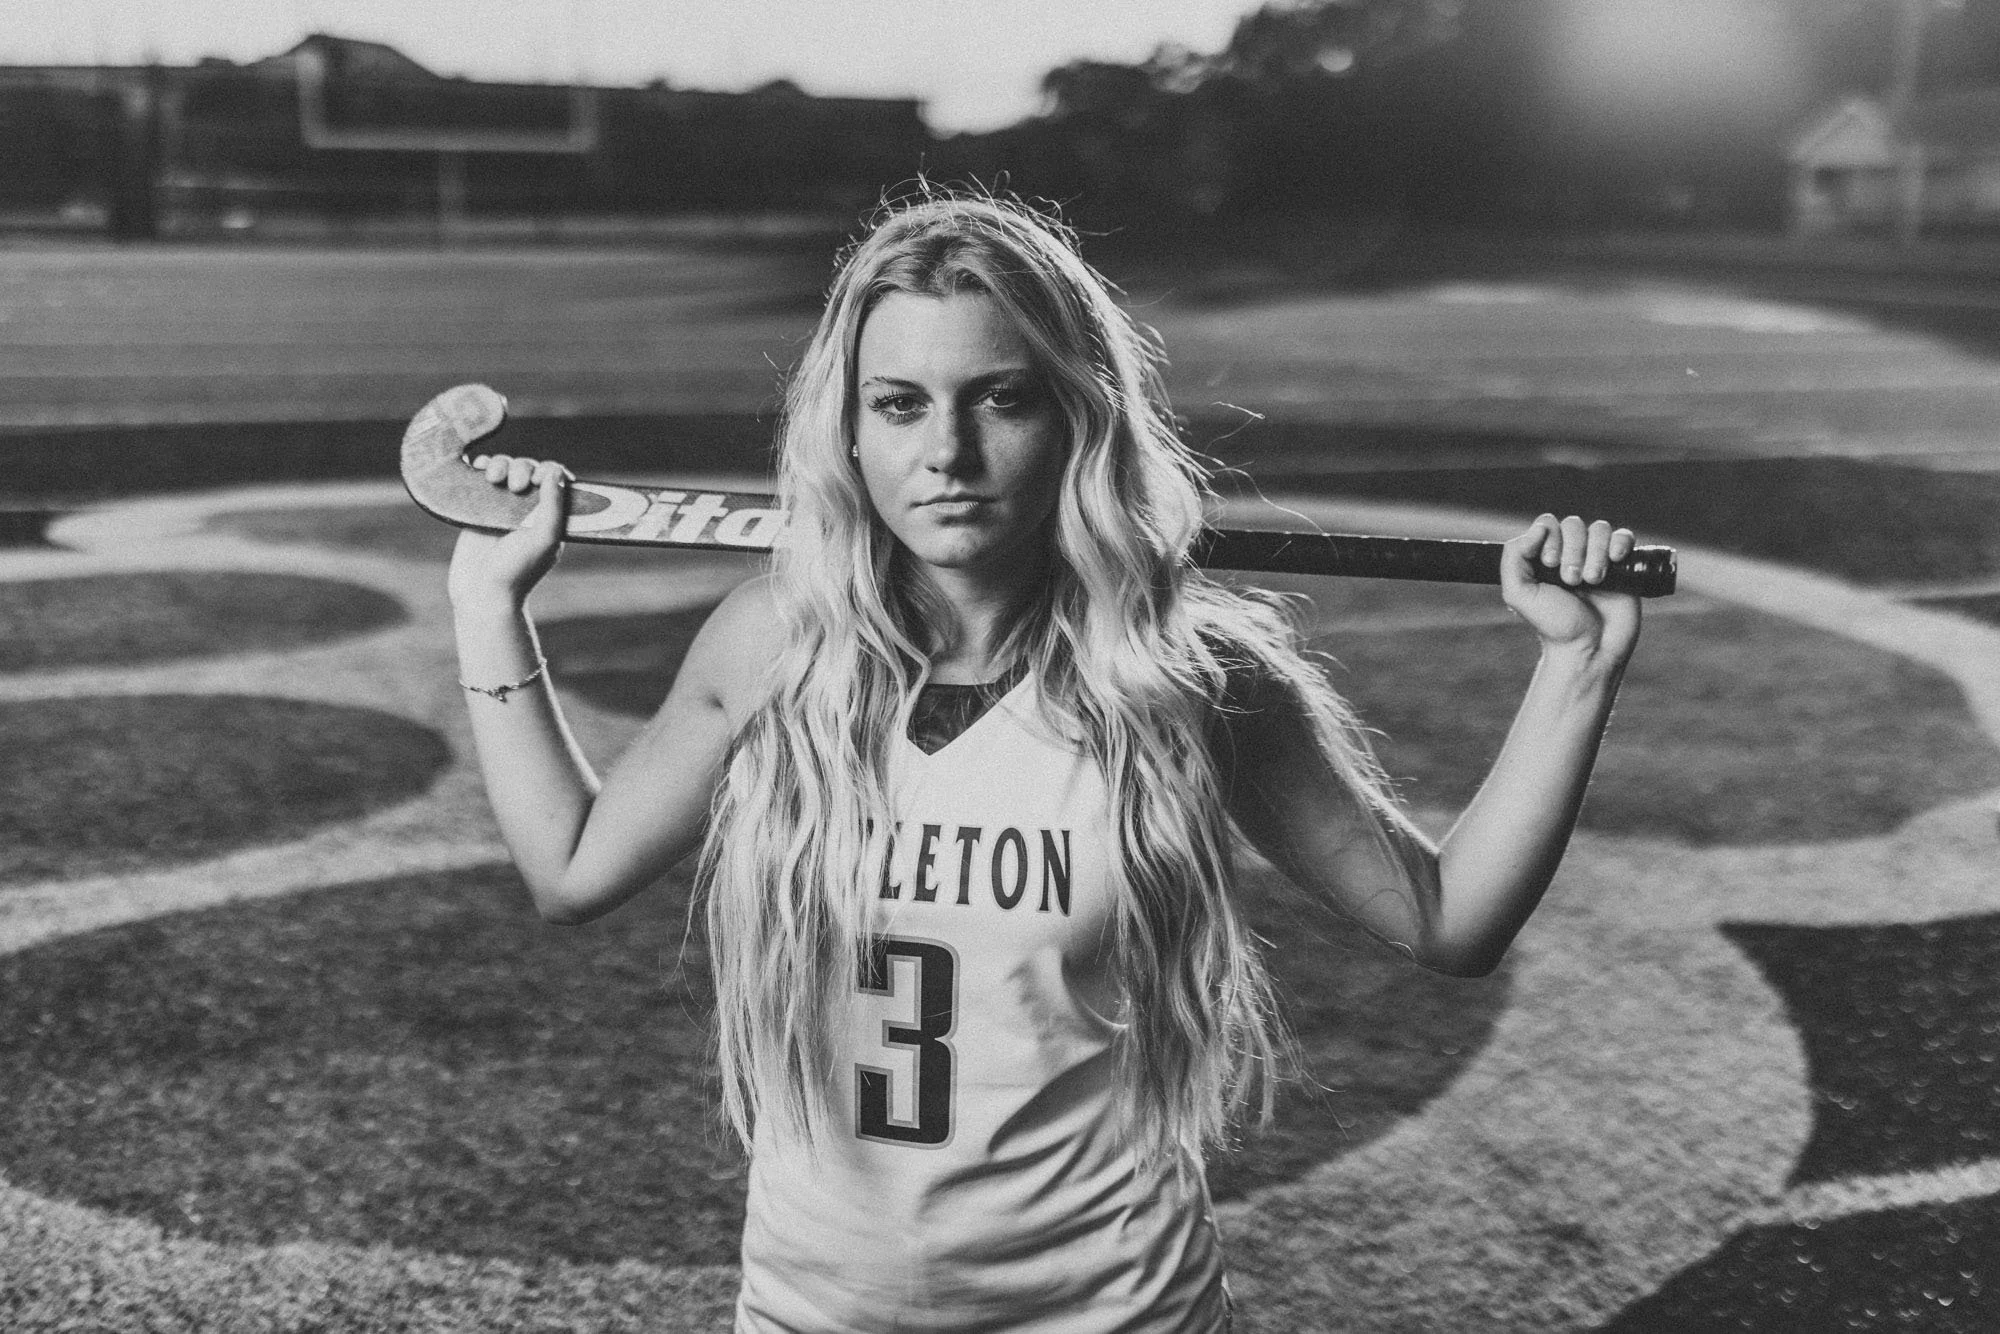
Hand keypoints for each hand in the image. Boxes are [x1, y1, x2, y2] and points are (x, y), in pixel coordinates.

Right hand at [446, 454, 570, 612]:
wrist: (481, 593)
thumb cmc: (518, 571)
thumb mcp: (544, 539)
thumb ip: (553, 506)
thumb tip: (555, 473)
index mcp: (551, 517)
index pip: (556, 481)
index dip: (550, 471)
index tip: (540, 478)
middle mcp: (528, 509)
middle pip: (530, 470)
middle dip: (523, 468)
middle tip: (517, 486)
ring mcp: (502, 507)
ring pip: (506, 469)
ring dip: (502, 464)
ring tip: (494, 478)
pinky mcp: (478, 508)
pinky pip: (481, 477)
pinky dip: (482, 466)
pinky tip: (480, 468)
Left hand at [1499, 514, 1641, 665]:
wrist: (1590, 648)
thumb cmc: (1553, 625)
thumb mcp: (1519, 593)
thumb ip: (1514, 556)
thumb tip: (1539, 528)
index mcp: (1544, 557)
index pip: (1547, 524)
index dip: (1550, 539)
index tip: (1550, 565)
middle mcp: (1570, 553)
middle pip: (1573, 525)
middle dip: (1573, 551)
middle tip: (1572, 580)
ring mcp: (1597, 557)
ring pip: (1599, 529)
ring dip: (1595, 552)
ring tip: (1592, 580)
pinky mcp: (1623, 565)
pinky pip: (1624, 536)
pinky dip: (1620, 543)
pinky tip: (1615, 561)